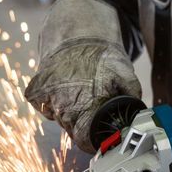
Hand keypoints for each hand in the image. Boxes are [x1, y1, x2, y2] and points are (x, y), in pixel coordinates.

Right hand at [25, 41, 140, 152]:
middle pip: (71, 130)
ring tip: (80, 92)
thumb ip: (132, 97)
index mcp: (83, 104)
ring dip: (69, 113)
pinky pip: (45, 108)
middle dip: (82, 124)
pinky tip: (65, 89)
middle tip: (92, 108)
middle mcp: (61, 104)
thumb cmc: (101, 54)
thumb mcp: (125, 73)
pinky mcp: (34, 91)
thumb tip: (137, 117)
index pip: (83, 139)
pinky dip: (54, 103)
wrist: (76, 30)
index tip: (98, 137)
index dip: (92, 141)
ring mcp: (45, 97)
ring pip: (58, 119)